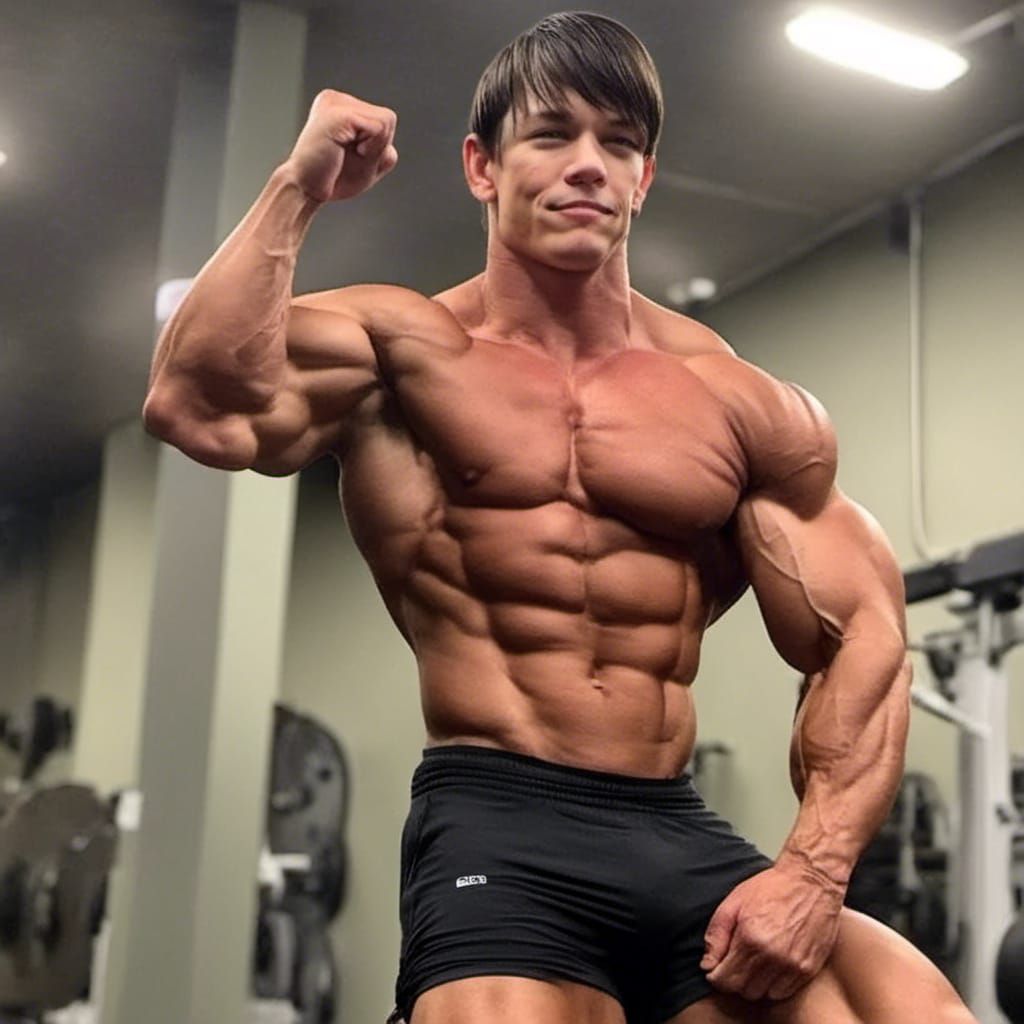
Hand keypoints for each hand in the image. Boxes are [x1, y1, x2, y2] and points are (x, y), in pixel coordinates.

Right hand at [283, 89, 398, 202]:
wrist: (305, 188)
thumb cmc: (332, 179)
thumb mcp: (368, 164)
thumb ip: (384, 148)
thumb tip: (390, 127)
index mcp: (342, 106)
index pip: (385, 120)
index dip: (377, 147)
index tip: (349, 156)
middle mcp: (338, 98)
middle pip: (388, 118)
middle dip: (377, 147)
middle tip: (346, 157)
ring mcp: (337, 102)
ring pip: (387, 121)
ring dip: (373, 148)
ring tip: (344, 153)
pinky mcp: (339, 113)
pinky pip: (379, 128)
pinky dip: (370, 148)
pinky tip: (344, 151)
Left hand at [700, 862, 844, 1001]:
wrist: (811, 881)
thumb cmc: (770, 887)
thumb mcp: (734, 902)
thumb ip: (716, 935)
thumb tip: (707, 964)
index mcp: (750, 939)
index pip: (725, 980)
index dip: (715, 977)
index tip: (715, 969)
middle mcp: (773, 957)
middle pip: (744, 990)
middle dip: (733, 980)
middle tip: (733, 963)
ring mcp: (793, 966)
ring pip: (764, 995)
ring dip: (754, 984)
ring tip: (753, 963)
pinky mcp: (808, 969)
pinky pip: (784, 992)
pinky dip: (773, 985)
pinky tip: (770, 966)